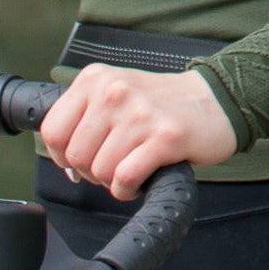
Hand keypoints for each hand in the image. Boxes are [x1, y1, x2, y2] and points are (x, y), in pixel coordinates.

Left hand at [39, 66, 236, 200]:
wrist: (216, 99)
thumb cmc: (159, 105)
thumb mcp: (113, 95)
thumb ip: (83, 121)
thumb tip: (65, 164)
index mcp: (95, 79)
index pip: (53, 131)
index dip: (63, 156)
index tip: (83, 158)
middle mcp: (114, 91)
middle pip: (76, 156)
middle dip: (91, 172)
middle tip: (115, 164)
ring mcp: (140, 113)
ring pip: (100, 171)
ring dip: (113, 181)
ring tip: (132, 167)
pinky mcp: (165, 137)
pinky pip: (125, 178)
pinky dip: (127, 190)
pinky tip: (138, 182)